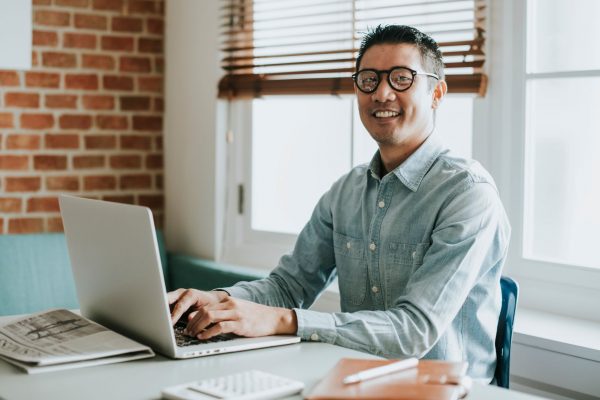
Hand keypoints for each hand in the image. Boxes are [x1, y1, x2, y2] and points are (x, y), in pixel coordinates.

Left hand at [167, 288, 297, 338]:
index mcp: (228, 300)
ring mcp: (236, 313)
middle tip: (186, 332)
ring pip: (210, 316)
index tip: (186, 325)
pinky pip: (220, 327)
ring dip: (197, 326)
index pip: (205, 306)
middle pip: (204, 310)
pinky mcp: (241, 324)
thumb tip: (201, 319)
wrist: (274, 318)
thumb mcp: (237, 311)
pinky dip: (208, 332)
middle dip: (192, 322)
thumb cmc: (255, 317)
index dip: (193, 316)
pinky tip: (203, 337)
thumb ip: (221, 313)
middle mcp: (231, 304)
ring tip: (192, 334)